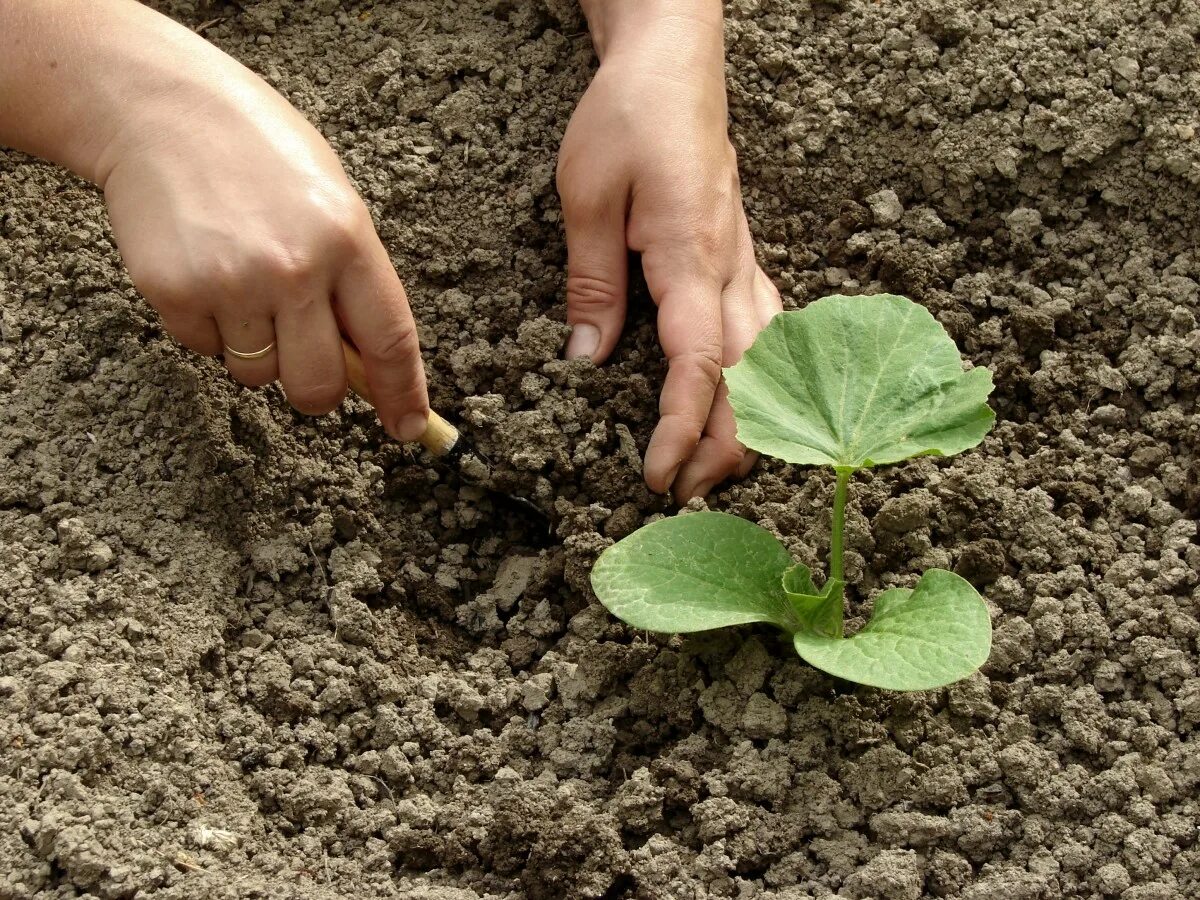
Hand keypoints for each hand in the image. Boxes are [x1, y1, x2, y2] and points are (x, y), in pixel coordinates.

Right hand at [0, 0, 427, 440]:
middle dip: (316, 389)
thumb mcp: (333, 202)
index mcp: (348, 239)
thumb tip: (369, 364)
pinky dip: (209, 328)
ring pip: (256, 374)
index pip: (390, 341)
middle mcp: (294, 267)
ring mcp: (232, 282)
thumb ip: (353, 280)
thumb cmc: (260, 153)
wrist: (162, 108)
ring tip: (244, 283)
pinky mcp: (174, 291)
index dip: (403, 394)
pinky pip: (205, 350)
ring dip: (256, 350)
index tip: (409, 429)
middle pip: (319, 386)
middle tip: (305, 358)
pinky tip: (206, 271)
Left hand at [558, 1, 781, 498]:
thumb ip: (591, 282)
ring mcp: (747, 266)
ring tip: (710, 468)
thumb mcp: (586, 196)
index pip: (700, 364)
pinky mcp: (743, 261)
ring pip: (770, 363)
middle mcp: (733, 269)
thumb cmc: (627, 119)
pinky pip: (769, 334)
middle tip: (681, 493)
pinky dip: (760, 383)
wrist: (675, 68)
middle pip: (752, 380)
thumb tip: (585, 361)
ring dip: (748, 421)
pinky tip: (746, 406)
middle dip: (723, 447)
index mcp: (692, 255)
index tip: (657, 473)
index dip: (683, 427)